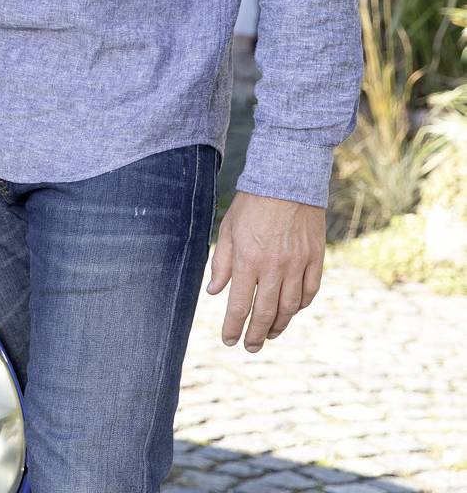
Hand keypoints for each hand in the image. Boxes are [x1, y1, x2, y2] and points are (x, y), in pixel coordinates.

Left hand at [206, 190, 325, 351]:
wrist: (287, 182)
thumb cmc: (251, 205)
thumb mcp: (228, 230)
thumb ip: (221, 263)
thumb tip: (214, 292)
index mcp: (248, 260)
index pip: (239, 304)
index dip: (234, 327)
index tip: (229, 341)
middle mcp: (274, 267)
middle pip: (266, 312)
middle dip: (256, 334)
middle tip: (249, 347)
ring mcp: (298, 265)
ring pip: (290, 307)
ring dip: (279, 325)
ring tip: (269, 334)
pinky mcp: (315, 260)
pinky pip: (309, 292)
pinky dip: (300, 306)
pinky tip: (291, 311)